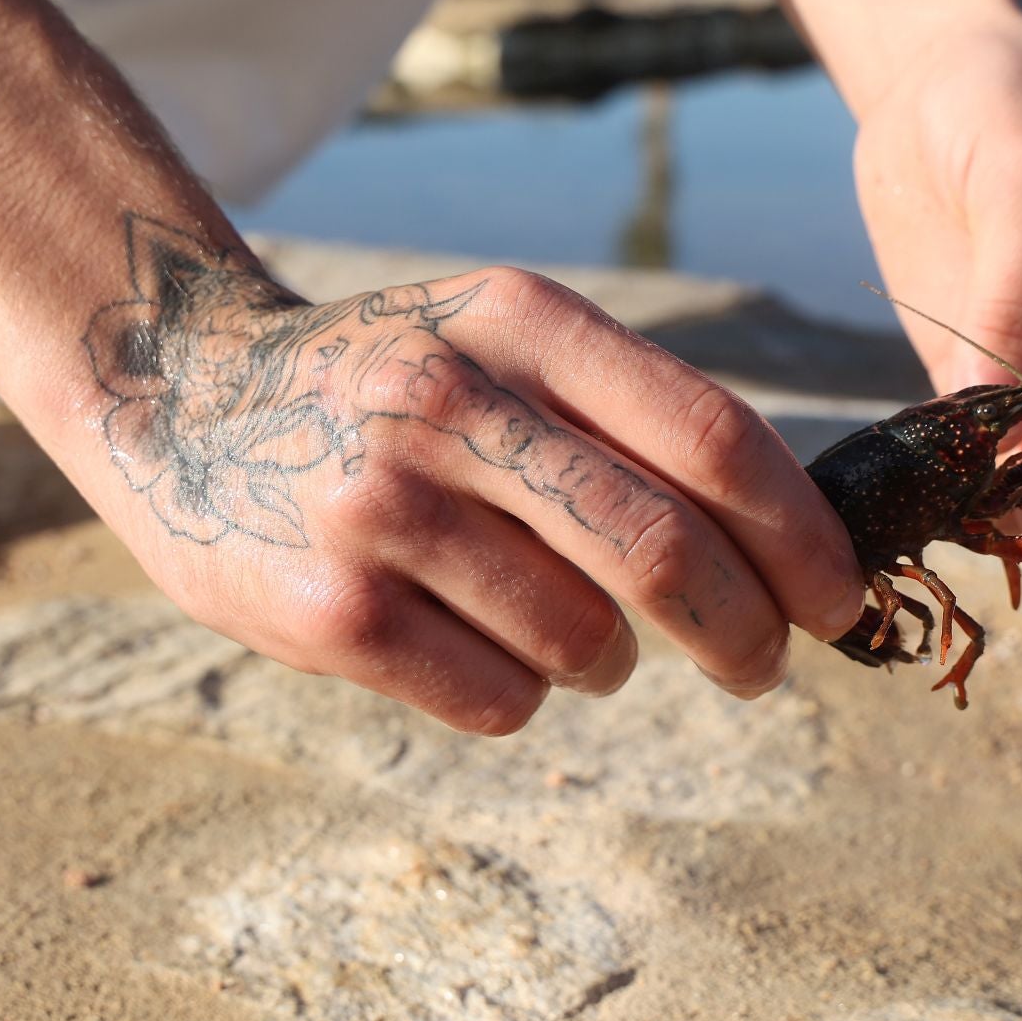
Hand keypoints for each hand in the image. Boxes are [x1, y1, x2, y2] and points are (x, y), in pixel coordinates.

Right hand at [83, 217, 865, 732]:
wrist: (183, 396)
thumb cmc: (394, 380)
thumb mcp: (503, 340)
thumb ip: (631, 414)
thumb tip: (793, 539)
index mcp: (520, 320)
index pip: (712, 434)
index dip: (800, 534)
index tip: (838, 597)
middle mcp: (448, 400)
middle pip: (663, 550)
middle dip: (745, 630)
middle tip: (763, 665)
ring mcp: (381, 507)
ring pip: (585, 642)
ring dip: (612, 661)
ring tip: (576, 633)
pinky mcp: (328, 612)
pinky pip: (500, 700)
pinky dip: (524, 694)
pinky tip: (474, 643)